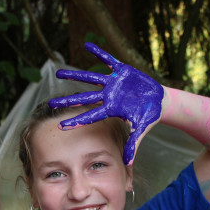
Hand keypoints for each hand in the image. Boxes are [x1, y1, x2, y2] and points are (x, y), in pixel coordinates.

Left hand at [49, 42, 163, 164]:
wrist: (158, 101)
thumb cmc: (148, 117)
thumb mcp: (142, 130)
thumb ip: (134, 144)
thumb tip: (128, 163)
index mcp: (111, 109)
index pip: (90, 116)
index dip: (76, 121)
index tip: (61, 125)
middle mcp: (108, 96)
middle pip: (83, 98)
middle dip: (68, 100)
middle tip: (51, 103)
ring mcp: (113, 83)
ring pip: (90, 78)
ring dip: (74, 76)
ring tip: (58, 73)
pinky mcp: (122, 71)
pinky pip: (108, 60)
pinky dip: (99, 53)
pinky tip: (87, 46)